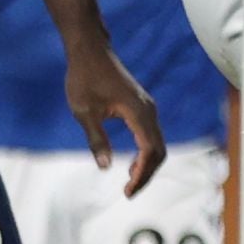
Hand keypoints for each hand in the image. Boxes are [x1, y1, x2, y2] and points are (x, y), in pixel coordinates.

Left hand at [66, 40, 164, 196]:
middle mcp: (148, 110)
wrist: (90, 51)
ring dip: (147, 165)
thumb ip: (96, 139)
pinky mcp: (142, 107)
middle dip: (147, 174)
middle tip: (129, 192)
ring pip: (157, 143)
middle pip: (159, 150)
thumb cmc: (84, 78)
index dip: (142, 173)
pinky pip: (151, 135)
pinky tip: (131, 164)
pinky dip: (145, 153)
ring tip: (129, 182)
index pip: (149, 149)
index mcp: (137, 111)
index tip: (127, 190)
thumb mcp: (84, 111)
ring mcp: (147, 107)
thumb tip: (105, 168)